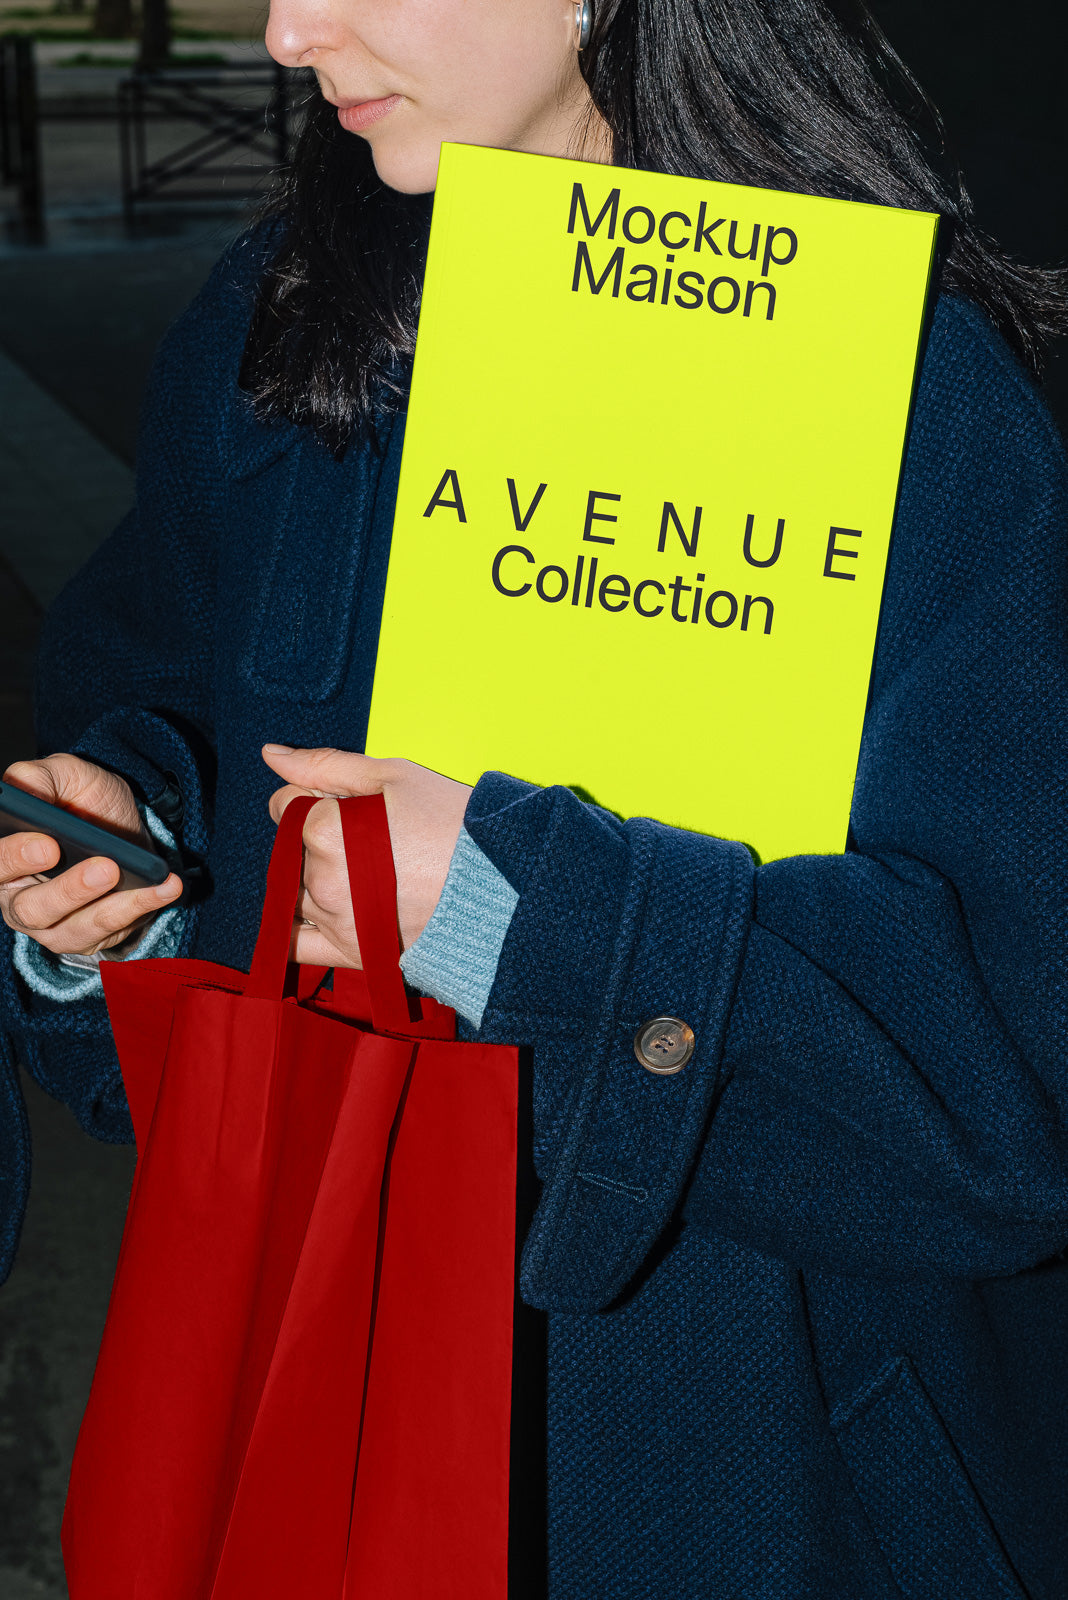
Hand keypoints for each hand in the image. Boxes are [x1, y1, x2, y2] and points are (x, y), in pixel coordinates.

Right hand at [0, 755, 182, 957]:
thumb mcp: (64, 775)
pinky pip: (115, 931)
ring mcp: (55, 926)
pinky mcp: (92, 937)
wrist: (123, 826)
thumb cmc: (83, 802)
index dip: (15, 859)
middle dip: (68, 891)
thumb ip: (39, 778)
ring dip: (109, 907)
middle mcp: (20, 900)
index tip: (48, 843)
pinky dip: (144, 906)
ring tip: (132, 876)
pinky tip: (168, 885)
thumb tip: (27, 794)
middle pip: (30, 910)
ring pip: (74, 930)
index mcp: (4, 861)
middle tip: (103, 867)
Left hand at [263, 746, 471, 968]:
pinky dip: (302, 930)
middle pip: (292, 850)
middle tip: (370, 839)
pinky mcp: (352, 951)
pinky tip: (332, 911)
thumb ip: (325, 765)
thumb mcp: (393, 776)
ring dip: (318, 880)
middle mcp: (322, 878)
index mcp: (325, 829)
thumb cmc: (452, 822)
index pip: (286, 806)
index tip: (351, 805)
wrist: (501, 883)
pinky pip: (299, 946)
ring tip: (369, 873)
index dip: (315, 799)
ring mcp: (335, 918)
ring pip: (297, 892)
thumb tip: (272, 756)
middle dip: (319, 841)